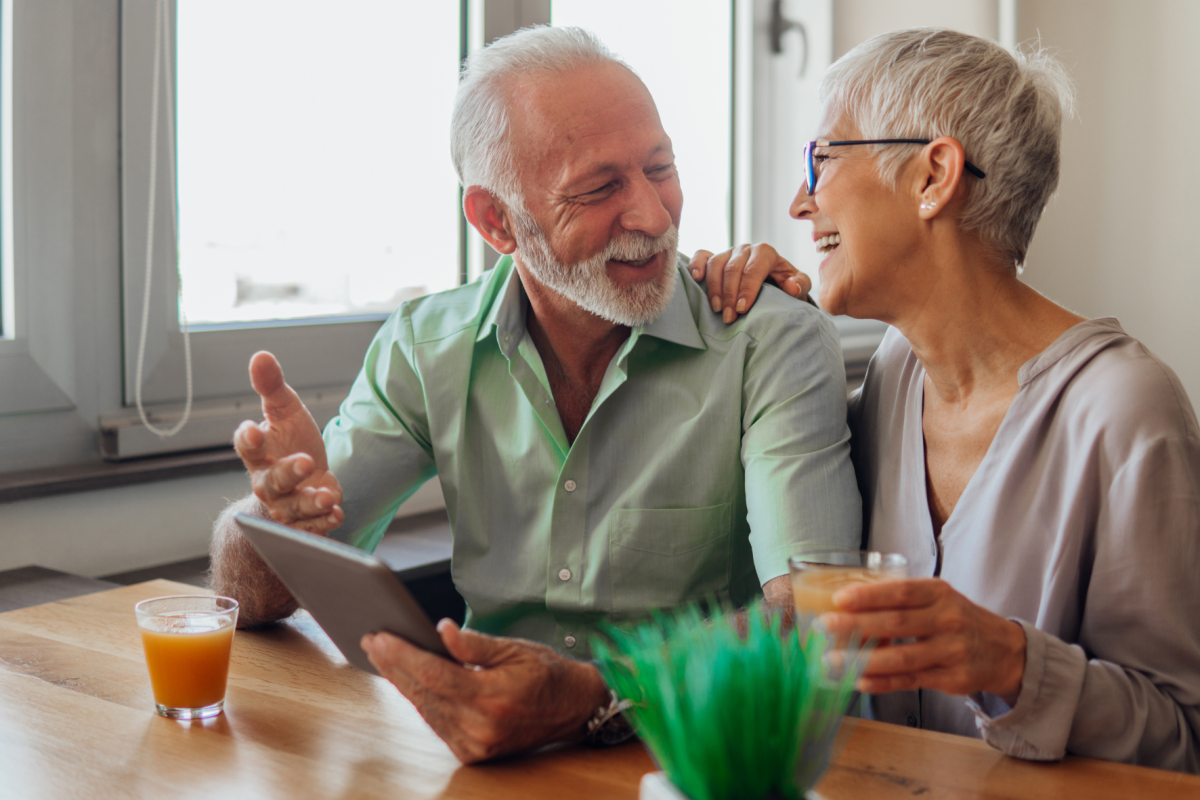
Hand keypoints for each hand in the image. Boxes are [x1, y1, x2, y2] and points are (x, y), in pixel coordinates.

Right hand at [233, 351, 343, 534]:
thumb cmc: (291, 441)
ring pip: (293, 508)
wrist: (306, 478)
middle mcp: (268, 482)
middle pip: (271, 482)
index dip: (248, 439)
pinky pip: (311, 528)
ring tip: (327, 496)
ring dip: (310, 503)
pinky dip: (324, 523)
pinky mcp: (305, 522)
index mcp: (259, 453)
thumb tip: (261, 355)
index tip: (253, 429)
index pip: (247, 446)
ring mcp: (286, 505)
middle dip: (288, 473)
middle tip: (306, 461)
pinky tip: (336, 513)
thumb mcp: (286, 411)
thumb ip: (272, 386)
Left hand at [361, 620, 610, 763]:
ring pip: (426, 709)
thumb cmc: (547, 673)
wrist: (574, 708)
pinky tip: (407, 680)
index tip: (381, 636)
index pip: (434, 674)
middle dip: (394, 665)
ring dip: (402, 682)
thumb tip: (441, 630)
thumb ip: (474, 643)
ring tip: (384, 655)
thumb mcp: (515, 648)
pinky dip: (421, 700)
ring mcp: (475, 744)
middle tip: (373, 640)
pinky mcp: (473, 753)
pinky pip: (437, 723)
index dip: (403, 655)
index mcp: (492, 697)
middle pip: (423, 693)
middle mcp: (480, 726)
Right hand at [690, 244, 811, 322]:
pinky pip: (702, 256)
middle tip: (729, 317)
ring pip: (716, 264)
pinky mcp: (715, 258)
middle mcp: (745, 249)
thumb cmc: (785, 284)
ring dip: (713, 288)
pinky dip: (697, 265)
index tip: (743, 310)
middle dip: (730, 295)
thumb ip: (800, 284)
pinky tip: (696, 279)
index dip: (747, 289)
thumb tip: (791, 287)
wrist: (774, 280)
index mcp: (765, 253)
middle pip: (732, 269)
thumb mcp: (799, 285)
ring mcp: (728, 252)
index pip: (753, 269)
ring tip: (716, 309)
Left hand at [820, 578, 1026, 704]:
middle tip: (825, 626)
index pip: (901, 592)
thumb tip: (847, 604)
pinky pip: (911, 681)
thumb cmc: (956, 618)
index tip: (839, 599)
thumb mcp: (937, 598)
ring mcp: (952, 652)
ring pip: (902, 658)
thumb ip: (901, 600)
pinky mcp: (953, 679)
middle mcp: (948, 620)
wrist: (1004, 650)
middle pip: (897, 623)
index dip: (869, 595)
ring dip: (863, 660)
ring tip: (833, 660)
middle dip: (857, 625)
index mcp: (939, 593)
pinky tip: (859, 680)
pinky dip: (883, 682)